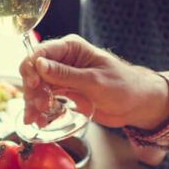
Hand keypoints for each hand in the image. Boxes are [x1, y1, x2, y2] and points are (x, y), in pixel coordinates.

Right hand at [19, 35, 168, 130]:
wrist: (136, 104)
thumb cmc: (123, 86)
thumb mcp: (94, 80)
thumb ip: (65, 74)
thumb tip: (39, 64)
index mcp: (70, 48)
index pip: (40, 52)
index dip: (32, 68)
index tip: (34, 86)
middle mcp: (62, 60)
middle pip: (33, 70)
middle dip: (32, 89)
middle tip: (38, 106)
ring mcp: (60, 76)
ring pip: (36, 87)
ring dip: (32, 102)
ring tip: (36, 119)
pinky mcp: (62, 91)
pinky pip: (43, 98)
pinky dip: (39, 110)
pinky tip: (40, 120)